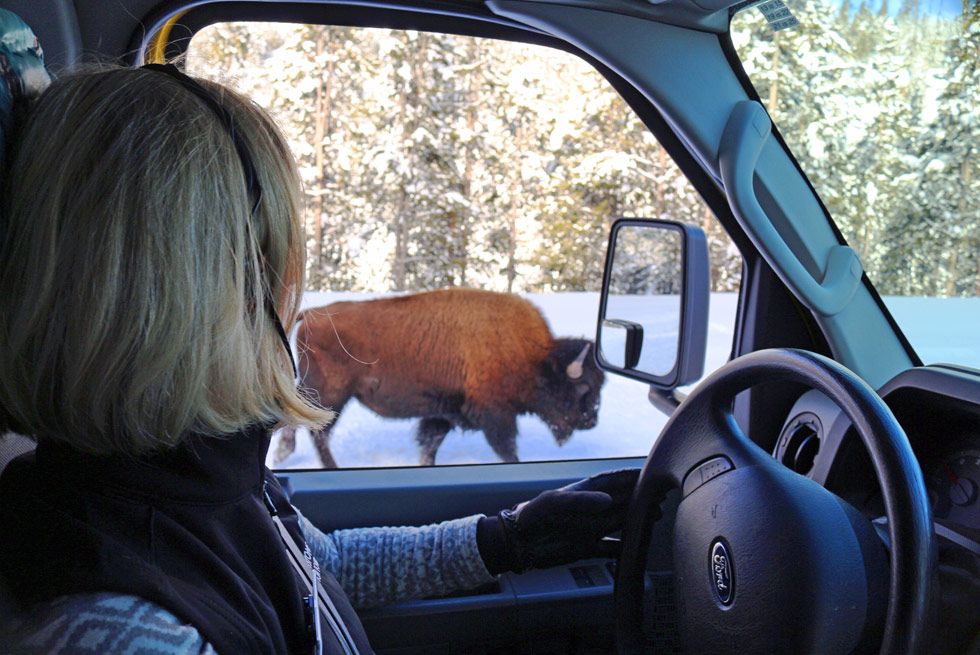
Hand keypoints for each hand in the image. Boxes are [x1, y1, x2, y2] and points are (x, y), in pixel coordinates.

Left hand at [476, 468, 640, 574]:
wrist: (515, 544)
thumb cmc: (528, 517)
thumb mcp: (551, 503)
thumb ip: (579, 500)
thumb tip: (608, 501)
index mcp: (581, 493)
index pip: (611, 480)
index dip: (630, 475)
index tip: (649, 471)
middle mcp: (589, 509)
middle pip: (621, 501)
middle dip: (640, 497)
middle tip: (662, 497)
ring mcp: (588, 528)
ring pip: (620, 522)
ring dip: (637, 520)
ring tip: (655, 518)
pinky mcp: (585, 547)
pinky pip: (609, 547)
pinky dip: (622, 548)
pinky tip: (634, 550)